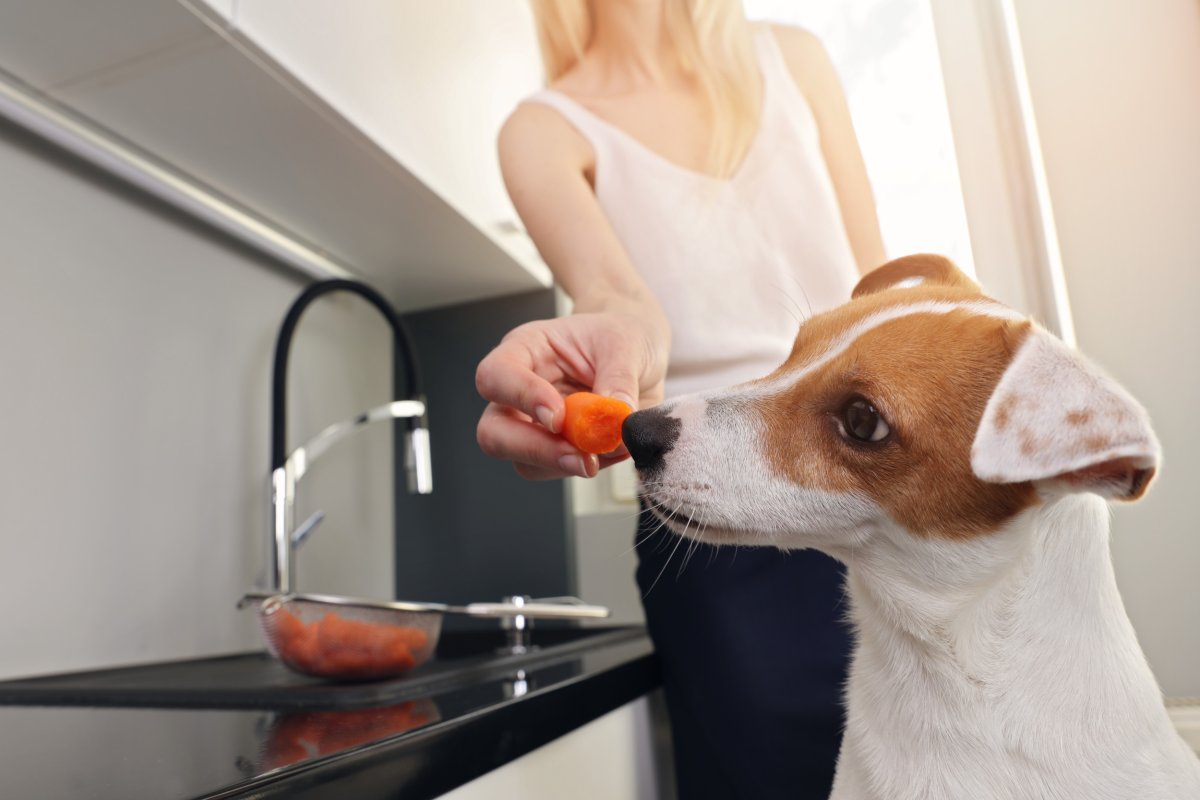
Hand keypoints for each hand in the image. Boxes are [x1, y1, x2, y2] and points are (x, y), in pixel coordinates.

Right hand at [475, 309, 667, 479]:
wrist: (642, 358)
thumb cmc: (621, 338)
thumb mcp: (627, 344)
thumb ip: (619, 380)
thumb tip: (614, 419)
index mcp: (526, 349)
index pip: (496, 375)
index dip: (522, 398)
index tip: (558, 416)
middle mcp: (518, 391)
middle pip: (493, 431)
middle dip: (536, 449)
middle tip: (581, 455)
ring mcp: (533, 425)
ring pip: (523, 461)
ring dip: (566, 463)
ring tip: (609, 448)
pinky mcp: (554, 449)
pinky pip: (555, 470)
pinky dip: (585, 466)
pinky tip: (613, 450)